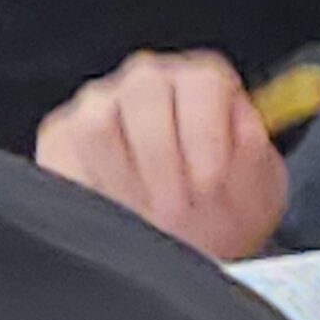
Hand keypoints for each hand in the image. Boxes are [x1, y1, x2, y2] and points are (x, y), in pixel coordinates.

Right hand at [36, 51, 290, 260]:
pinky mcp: (61, 138)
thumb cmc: (224, 205)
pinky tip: (116, 214)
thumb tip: (241, 137)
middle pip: (145, 93)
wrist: (190, 238)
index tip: (210, 180)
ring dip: (124, 180)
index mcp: (204, 82)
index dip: (206, 134)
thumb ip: (253, 158)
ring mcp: (99, 105)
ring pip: (96, 124)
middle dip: (162, 161)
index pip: (202, 84)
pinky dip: (89, 193)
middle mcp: (149, 81)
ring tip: (147, 215)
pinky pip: (63, 159)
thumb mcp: (257, 188)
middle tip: (175, 209)